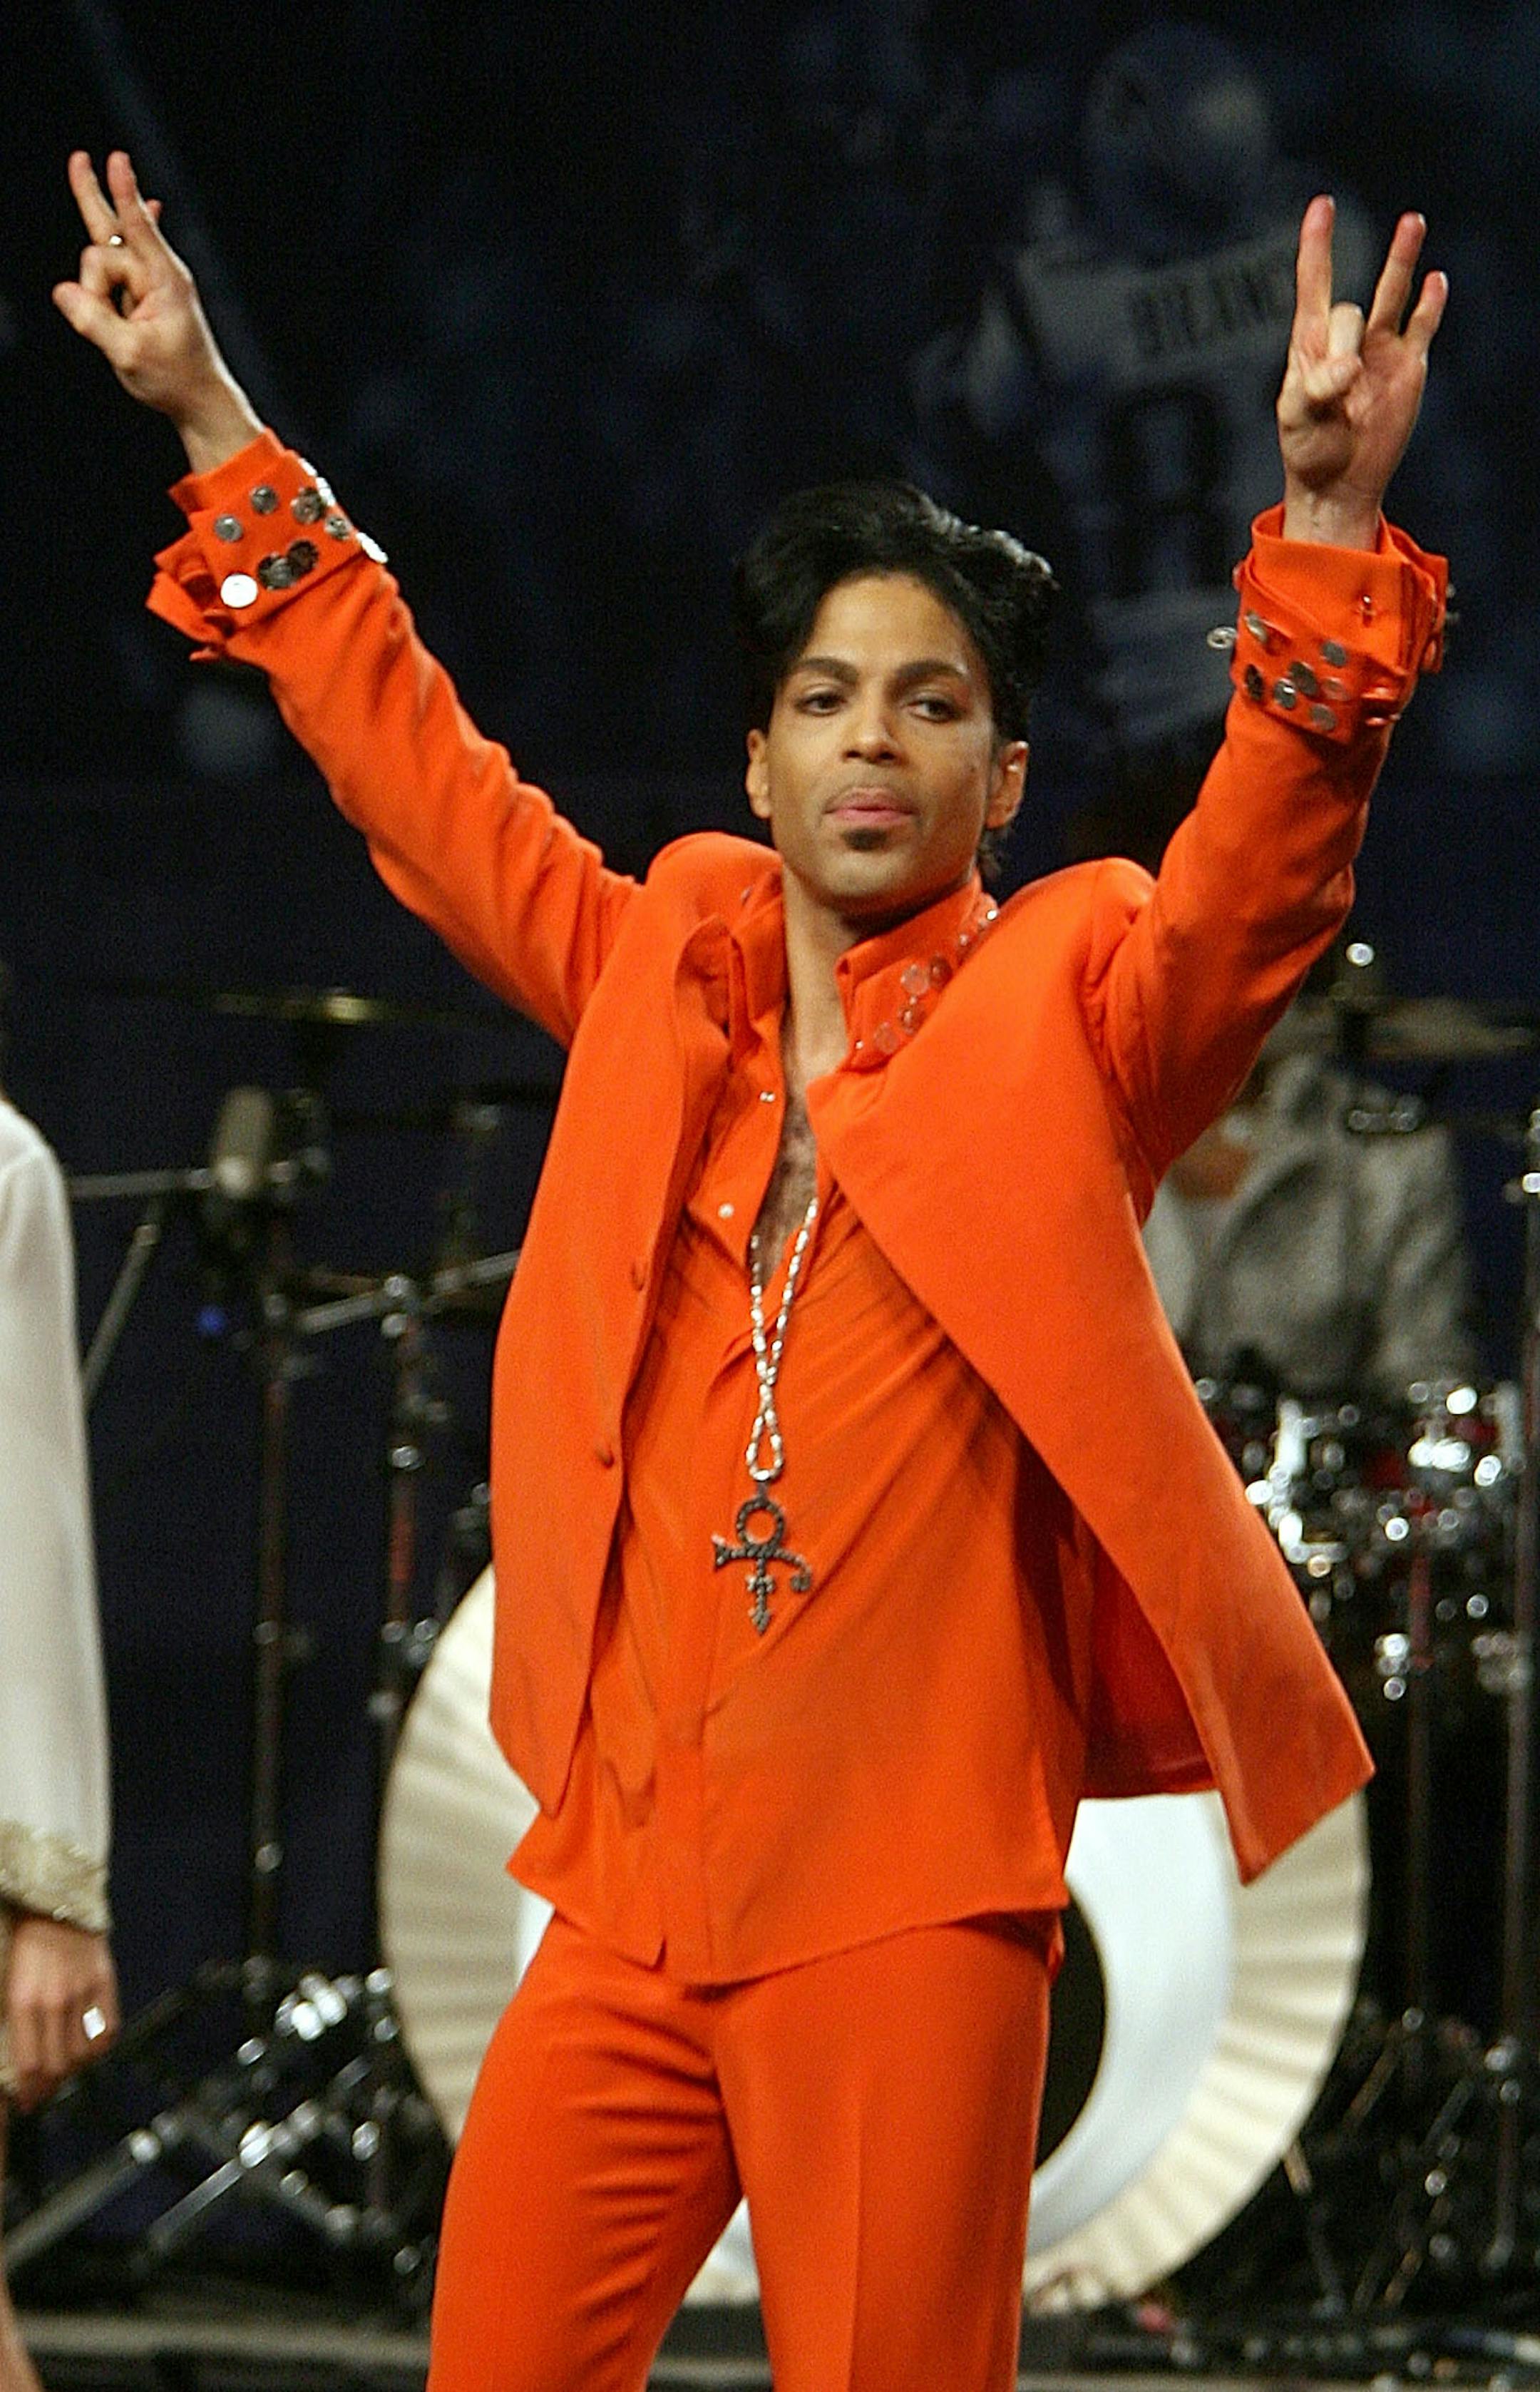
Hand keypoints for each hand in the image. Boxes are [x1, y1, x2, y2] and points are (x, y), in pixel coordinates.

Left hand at [5, 1914, 117, 2110]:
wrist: (55, 1901)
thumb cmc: (22, 1944)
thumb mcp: (7, 1985)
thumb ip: (14, 2022)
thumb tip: (20, 2060)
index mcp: (23, 2001)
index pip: (29, 2065)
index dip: (28, 2091)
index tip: (26, 2102)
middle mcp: (54, 2002)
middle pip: (57, 2066)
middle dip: (48, 2088)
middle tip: (42, 2094)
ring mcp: (83, 1992)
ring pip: (82, 2054)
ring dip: (73, 2071)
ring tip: (64, 2073)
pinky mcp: (104, 1983)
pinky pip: (108, 2031)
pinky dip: (99, 2049)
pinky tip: (88, 2050)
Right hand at [53, 149, 260, 472]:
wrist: (200, 400)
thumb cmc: (173, 379)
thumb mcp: (129, 353)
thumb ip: (94, 320)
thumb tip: (63, 291)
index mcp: (163, 281)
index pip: (136, 229)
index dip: (124, 194)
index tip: (117, 161)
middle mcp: (156, 275)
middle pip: (111, 231)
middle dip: (92, 197)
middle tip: (79, 158)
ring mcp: (147, 285)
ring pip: (101, 264)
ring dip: (95, 293)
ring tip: (116, 326)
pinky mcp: (141, 297)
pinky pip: (118, 269)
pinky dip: (116, 253)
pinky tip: (150, 207)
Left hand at [1278, 196, 1446, 548]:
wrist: (1339, 483)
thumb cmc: (1308, 450)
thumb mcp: (1297, 420)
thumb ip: (1314, 389)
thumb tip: (1351, 368)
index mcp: (1310, 345)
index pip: (1314, 283)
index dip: (1317, 244)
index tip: (1322, 205)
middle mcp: (1347, 338)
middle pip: (1351, 310)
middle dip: (1346, 344)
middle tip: (1342, 387)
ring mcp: (1380, 349)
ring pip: (1392, 293)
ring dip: (1401, 259)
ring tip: (1412, 221)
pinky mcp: (1408, 367)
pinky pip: (1421, 326)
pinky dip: (1430, 304)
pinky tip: (1436, 281)